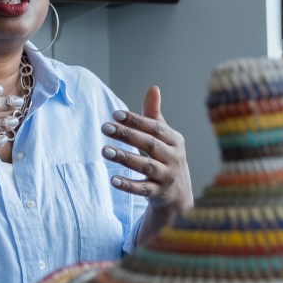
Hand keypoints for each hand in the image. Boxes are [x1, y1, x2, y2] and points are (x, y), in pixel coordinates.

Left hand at [101, 86, 193, 219]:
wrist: (179, 195)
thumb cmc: (166, 158)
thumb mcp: (163, 138)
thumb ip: (154, 116)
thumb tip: (153, 88)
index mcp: (175, 140)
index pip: (155, 127)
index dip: (136, 120)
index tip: (115, 114)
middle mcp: (174, 157)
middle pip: (149, 144)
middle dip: (127, 135)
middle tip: (105, 127)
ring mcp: (168, 176)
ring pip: (146, 166)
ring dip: (125, 158)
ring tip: (104, 151)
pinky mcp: (159, 194)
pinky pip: (143, 189)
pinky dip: (128, 185)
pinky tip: (112, 179)